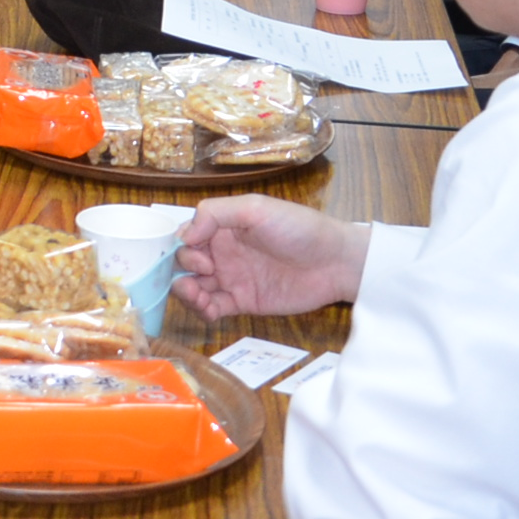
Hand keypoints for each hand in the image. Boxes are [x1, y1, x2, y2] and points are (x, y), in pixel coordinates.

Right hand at [170, 196, 368, 321]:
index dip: (183, 244)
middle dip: (183, 268)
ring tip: (198, 295)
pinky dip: (202, 310)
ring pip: (193, 287)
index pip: (186, 235)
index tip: (198, 250)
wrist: (335, 262)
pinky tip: (208, 309)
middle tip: (208, 270)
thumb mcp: (255, 208)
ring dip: (186, 292)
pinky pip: (213, 308)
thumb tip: (184, 235)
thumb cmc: (298, 228)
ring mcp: (232, 278)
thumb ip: (215, 213)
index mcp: (223, 226)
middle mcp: (223, 252)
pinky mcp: (243, 302)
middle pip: (185, 262)